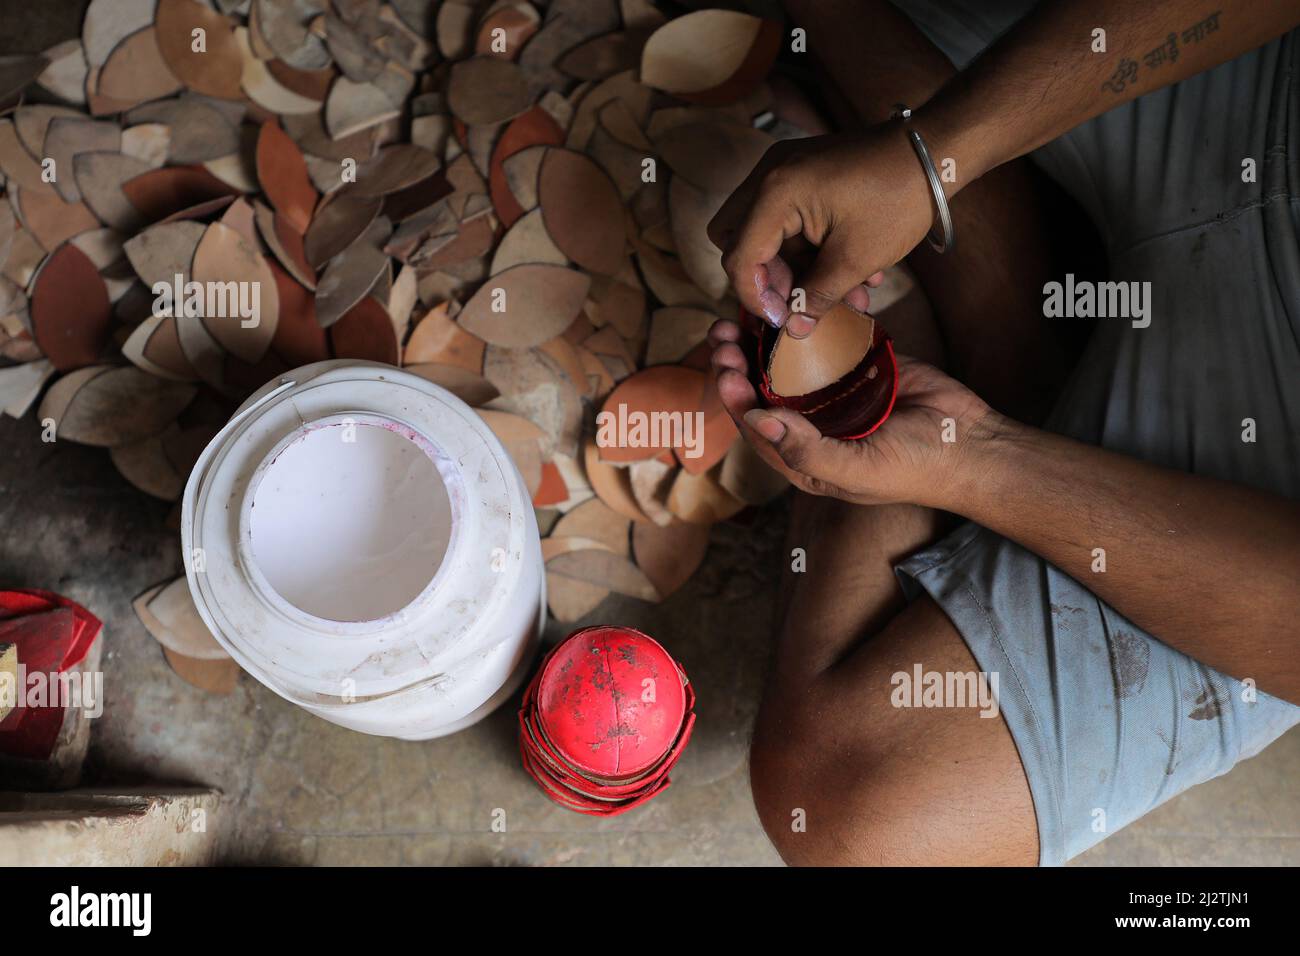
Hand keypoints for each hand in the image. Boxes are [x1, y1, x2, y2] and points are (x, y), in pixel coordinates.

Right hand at [707, 126, 937, 337]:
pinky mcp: (801, 173)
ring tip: (839, 292)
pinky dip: (805, 248)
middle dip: (764, 278)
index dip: (754, 297)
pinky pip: (784, 218)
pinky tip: (845, 270)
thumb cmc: (898, 199)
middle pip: (733, 239)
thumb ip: (815, 297)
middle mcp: (769, 175)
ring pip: (760, 232)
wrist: (933, 152)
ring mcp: (783, 170)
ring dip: (792, 267)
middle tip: (798, 300)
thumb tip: (792, 329)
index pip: (738, 257)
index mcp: (776, 193)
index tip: (782, 319)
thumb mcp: (855, 259)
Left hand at [708, 318, 998, 507]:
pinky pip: (831, 335)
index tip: (726, 371)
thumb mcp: (857, 471)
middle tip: (724, 335)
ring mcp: (836, 388)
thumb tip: (758, 420)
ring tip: (746, 313)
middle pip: (764, 386)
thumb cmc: (915, 469)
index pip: (756, 423)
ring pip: (789, 358)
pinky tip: (799, 297)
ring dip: (765, 336)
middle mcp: (812, 420)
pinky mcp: (861, 360)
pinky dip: (817, 317)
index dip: (735, 397)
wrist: (971, 443)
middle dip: (740, 361)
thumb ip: (807, 451)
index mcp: (803, 454)